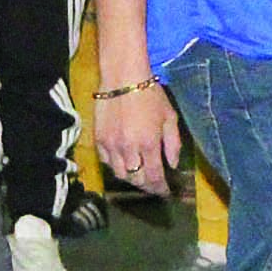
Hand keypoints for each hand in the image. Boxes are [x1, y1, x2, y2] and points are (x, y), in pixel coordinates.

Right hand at [94, 81, 182, 196]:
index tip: (165, 193)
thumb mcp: (170, 117)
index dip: (160, 188)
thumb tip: (172, 165)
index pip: (154, 176)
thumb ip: (173, 144)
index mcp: (149, 144)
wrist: (122, 78)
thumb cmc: (150, 95)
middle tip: (154, 186)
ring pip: (120, 175)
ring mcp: (111, 145)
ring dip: (132, 179)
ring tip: (140, 176)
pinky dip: (117, 167)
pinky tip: (125, 163)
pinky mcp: (98, 140)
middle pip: (136, 180)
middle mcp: (128, 148)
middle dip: (147, 186)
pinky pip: (107, 163)